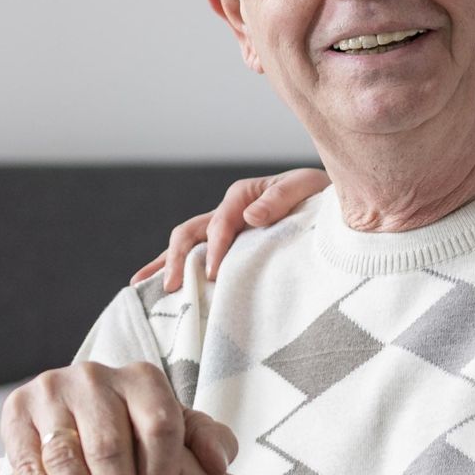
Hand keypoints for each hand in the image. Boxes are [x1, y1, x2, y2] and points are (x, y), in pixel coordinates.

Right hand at [0, 361, 249, 474]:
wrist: (83, 422)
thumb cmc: (140, 435)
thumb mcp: (180, 433)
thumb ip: (208, 441)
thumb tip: (217, 463)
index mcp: (142, 378)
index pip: (159, 423)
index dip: (161, 471)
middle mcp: (95, 377)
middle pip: (109, 444)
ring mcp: (53, 392)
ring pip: (65, 456)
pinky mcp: (17, 412)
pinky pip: (25, 463)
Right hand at [129, 167, 331, 289]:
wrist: (336, 205)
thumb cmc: (319, 195)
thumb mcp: (305, 187)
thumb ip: (279, 199)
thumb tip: (250, 217)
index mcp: (243, 196)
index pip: (219, 224)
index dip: (213, 249)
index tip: (211, 275)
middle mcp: (228, 212)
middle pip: (190, 232)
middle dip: (176, 259)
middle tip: (170, 287)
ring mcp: (226, 230)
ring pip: (185, 244)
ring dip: (163, 263)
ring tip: (139, 285)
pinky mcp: (230, 247)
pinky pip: (197, 256)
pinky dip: (175, 268)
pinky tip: (157, 287)